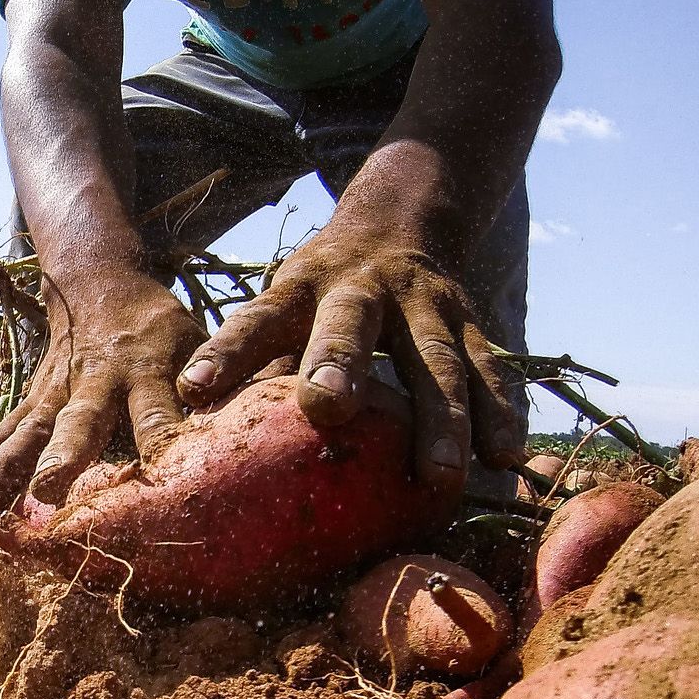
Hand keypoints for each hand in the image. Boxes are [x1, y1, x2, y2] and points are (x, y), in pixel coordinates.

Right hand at [0, 272, 203, 513]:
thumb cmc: (157, 328)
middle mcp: (95, 382)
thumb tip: (221, 394)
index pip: (156, 408)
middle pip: (80, 421)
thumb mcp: (193, 336)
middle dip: (64, 454)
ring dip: (4, 466)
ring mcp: (56, 392)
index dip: (160, 436)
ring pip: (28, 431)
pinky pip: (5, 433)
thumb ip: (213, 369)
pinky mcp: (33, 402)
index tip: (164, 475)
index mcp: (145, 368)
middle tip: (48, 487)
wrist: (97, 285)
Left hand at [173, 227, 525, 496]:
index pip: (256, 319)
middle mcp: (363, 290)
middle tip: (326, 408)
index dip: (226, 352)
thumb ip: (252, 364)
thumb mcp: (280, 309)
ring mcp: (423, 304)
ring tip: (440, 476)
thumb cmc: (318, 295)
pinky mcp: (470, 322)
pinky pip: (490, 369)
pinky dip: (500, 412)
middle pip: (349, 326)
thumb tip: (193, 434)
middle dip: (338, 364)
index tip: (195, 388)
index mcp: (300, 289)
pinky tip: (505, 458)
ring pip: (435, 358)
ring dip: (441, 419)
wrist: (400, 222)